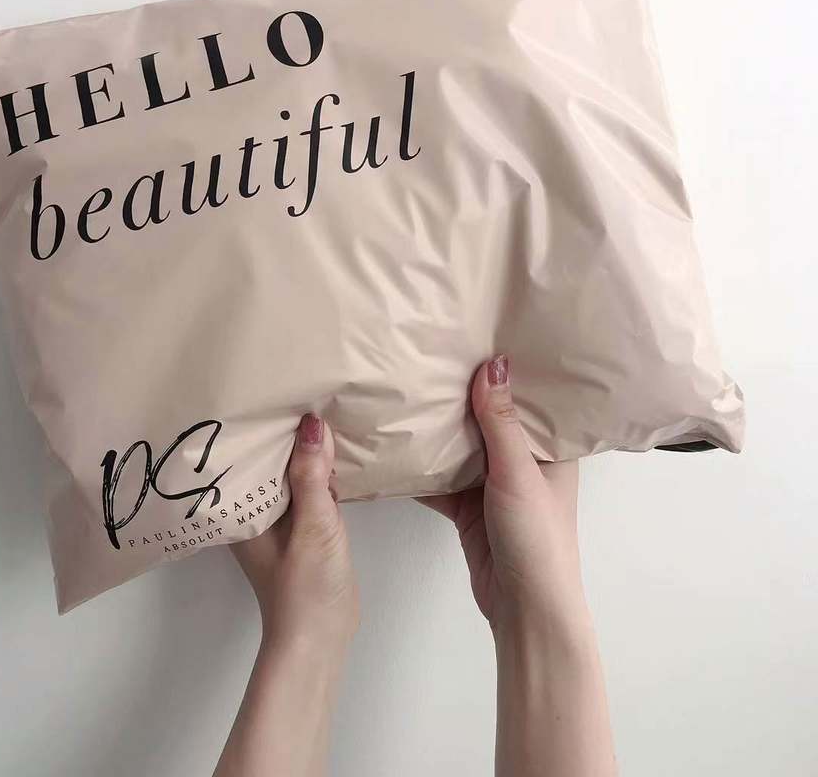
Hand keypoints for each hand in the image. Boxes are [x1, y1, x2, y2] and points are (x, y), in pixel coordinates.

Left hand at [215, 415, 357, 776]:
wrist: (321, 636)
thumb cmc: (305, 585)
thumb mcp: (313, 524)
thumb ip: (311, 475)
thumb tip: (311, 423)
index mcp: (242, 510)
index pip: (245, 456)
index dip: (257, 425)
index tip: (269, 389)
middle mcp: (254, 511)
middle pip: (266, 462)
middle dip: (282, 432)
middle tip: (297, 386)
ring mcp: (278, 520)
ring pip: (289, 474)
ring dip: (302, 452)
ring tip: (317, 407)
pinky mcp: (303, 528)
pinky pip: (308, 489)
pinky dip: (318, 472)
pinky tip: (333, 452)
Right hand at [419, 355, 584, 629]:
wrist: (524, 610)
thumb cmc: (537, 538)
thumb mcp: (519, 473)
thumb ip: (501, 422)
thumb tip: (492, 364)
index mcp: (550, 450)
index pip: (531, 400)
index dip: (510, 372)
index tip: (482, 336)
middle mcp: (522, 462)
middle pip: (489, 420)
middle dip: (464, 396)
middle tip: (433, 356)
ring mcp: (493, 485)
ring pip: (461, 448)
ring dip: (439, 431)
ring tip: (408, 390)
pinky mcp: (467, 507)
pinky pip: (441, 478)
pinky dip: (421, 467)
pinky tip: (395, 445)